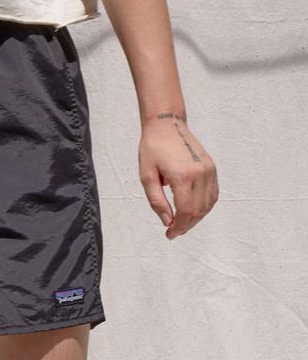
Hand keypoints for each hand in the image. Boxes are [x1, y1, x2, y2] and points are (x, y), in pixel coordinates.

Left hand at [139, 114, 218, 239]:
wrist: (166, 125)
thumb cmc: (152, 149)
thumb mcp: (146, 177)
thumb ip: (157, 201)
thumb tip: (167, 222)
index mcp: (183, 175)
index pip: (186, 211)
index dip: (179, 227)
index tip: (169, 234)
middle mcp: (200, 172)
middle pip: (198, 210)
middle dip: (186, 225)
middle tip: (174, 232)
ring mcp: (209, 169)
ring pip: (208, 204)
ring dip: (196, 218)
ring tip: (181, 223)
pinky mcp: (212, 167)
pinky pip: (213, 194)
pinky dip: (204, 207)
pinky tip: (192, 211)